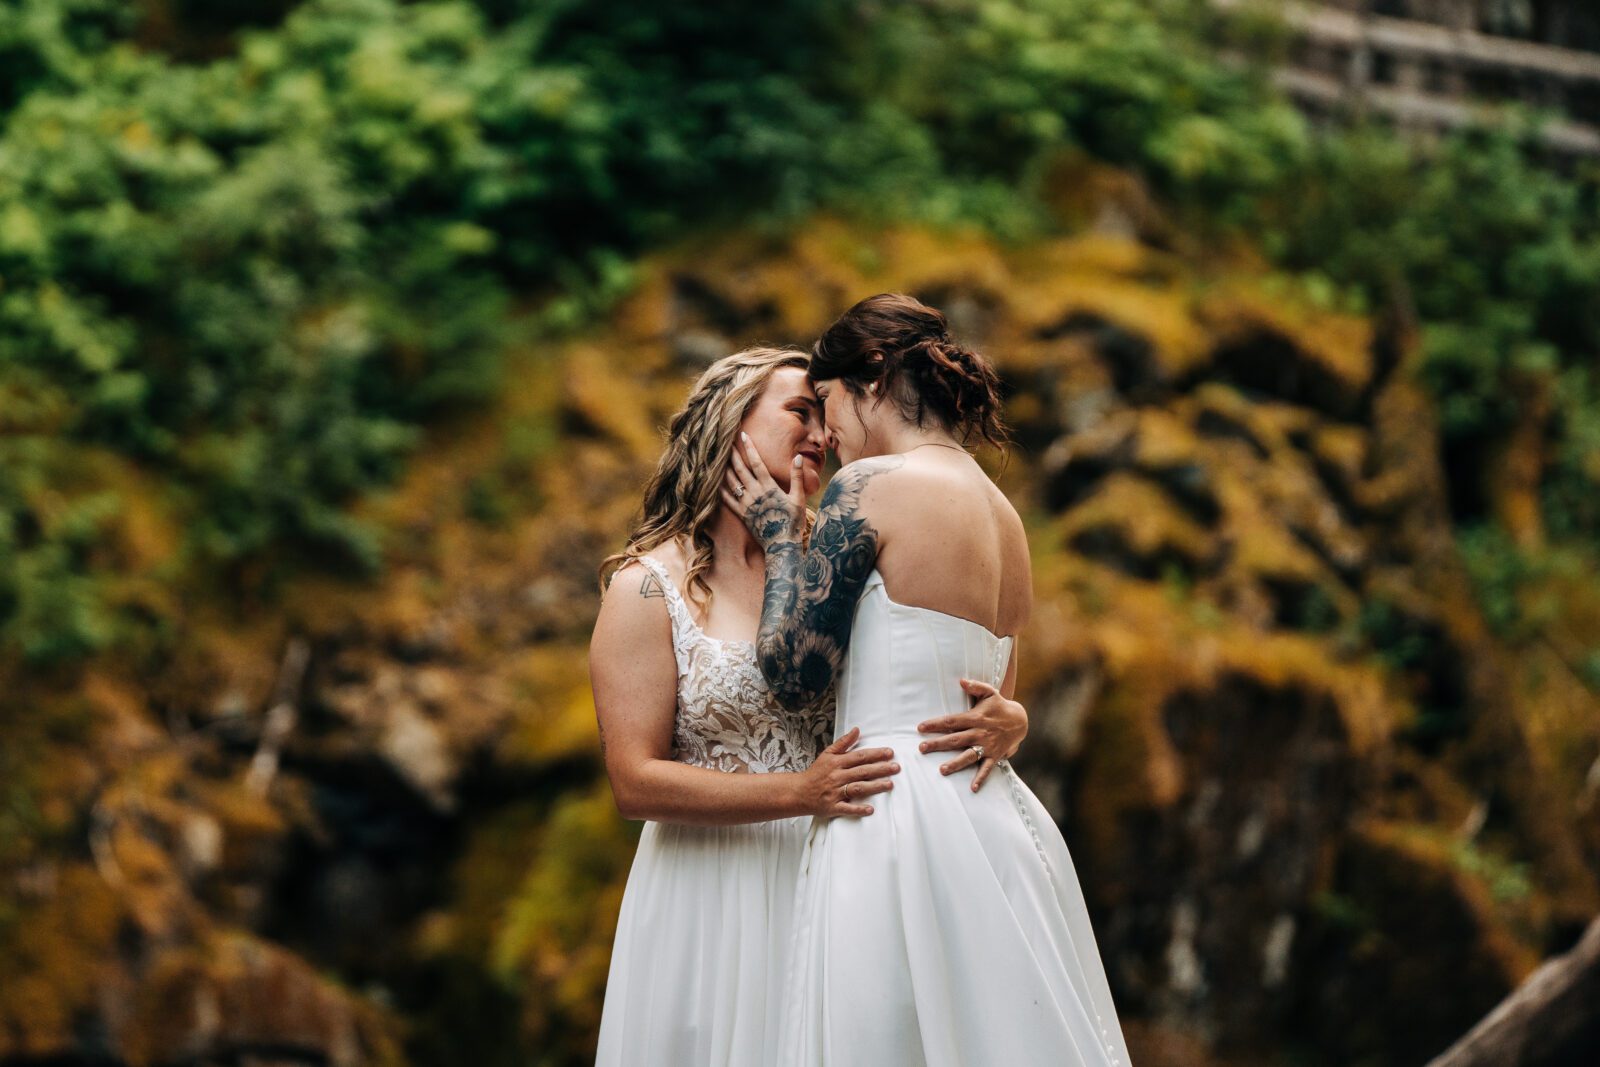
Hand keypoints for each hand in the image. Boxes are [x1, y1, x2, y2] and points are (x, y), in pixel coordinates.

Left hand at [721, 432, 806, 547]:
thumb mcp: (799, 498)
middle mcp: (755, 493)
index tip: (743, 435)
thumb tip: (798, 458)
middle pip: (740, 469)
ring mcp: (746, 504)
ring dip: (725, 468)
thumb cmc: (793, 521)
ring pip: (732, 482)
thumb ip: (797, 477)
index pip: (756, 462)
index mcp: (769, 487)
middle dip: (732, 454)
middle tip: (724, 440)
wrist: (781, 545)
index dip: (749, 448)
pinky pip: (727, 500)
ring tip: (718, 457)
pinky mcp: (742, 514)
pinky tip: (714, 482)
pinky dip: (720, 490)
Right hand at [797, 727, 897, 816]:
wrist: (798, 792)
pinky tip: (870, 809)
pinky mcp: (832, 807)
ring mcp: (835, 792)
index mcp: (837, 762)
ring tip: (890, 784)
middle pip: (862, 771)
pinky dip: (858, 809)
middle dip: (880, 769)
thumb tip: (857, 730)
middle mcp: (837, 776)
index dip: (875, 754)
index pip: (859, 756)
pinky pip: (847, 808)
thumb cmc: (816, 772)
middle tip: (896, 767)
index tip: (890, 753)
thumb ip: (844, 743)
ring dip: (874, 786)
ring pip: (857, 788)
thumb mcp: (827, 754)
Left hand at [915, 680, 1028, 792]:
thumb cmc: (999, 706)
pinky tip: (972, 788)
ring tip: (942, 770)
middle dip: (938, 744)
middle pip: (956, 739)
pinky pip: (987, 769)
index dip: (936, 724)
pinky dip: (981, 778)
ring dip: (956, 763)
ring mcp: (988, 746)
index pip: (952, 721)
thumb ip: (975, 686)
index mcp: (975, 717)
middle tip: (922, 749)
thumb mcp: (990, 692)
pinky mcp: (995, 756)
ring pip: (969, 756)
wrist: (1020, 720)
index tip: (920, 727)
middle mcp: (980, 733)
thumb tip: (961, 681)